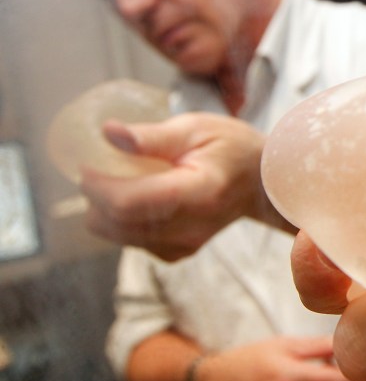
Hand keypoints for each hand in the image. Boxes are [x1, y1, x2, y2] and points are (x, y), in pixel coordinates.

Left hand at [79, 112, 292, 260]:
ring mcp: (186, 244)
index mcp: (199, 192)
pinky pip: (131, 241)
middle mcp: (192, 226)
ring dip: (105, 209)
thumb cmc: (231, 148)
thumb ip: (151, 135)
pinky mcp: (178, 252)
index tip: (88, 162)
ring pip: (118, 235)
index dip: (98, 185)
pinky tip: (137, 199)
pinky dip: (122, 222)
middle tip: (100, 168)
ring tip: (120, 181)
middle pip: (118, 222)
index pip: (130, 202)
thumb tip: (108, 134)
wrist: (262, 182)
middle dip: (95, 196)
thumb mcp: (195, 128)